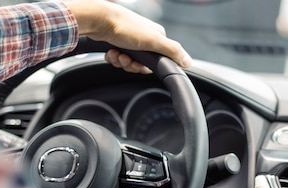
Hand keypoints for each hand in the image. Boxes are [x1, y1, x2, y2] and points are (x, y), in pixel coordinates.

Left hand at [64, 0, 191, 73]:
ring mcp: (129, 39)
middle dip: (131, 64)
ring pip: (128, 62)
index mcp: (156, 36)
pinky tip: (111, 52)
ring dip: (121, 61)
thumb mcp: (153, 41)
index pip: (157, 61)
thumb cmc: (125, 27)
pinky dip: (113, 57)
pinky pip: (118, 58)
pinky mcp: (117, 41)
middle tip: (125, 58)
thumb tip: (188, 62)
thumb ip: (172, 51)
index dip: (145, 67)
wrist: (99, 20)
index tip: (139, 64)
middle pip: (141, 64)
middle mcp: (144, 37)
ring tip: (116, 53)